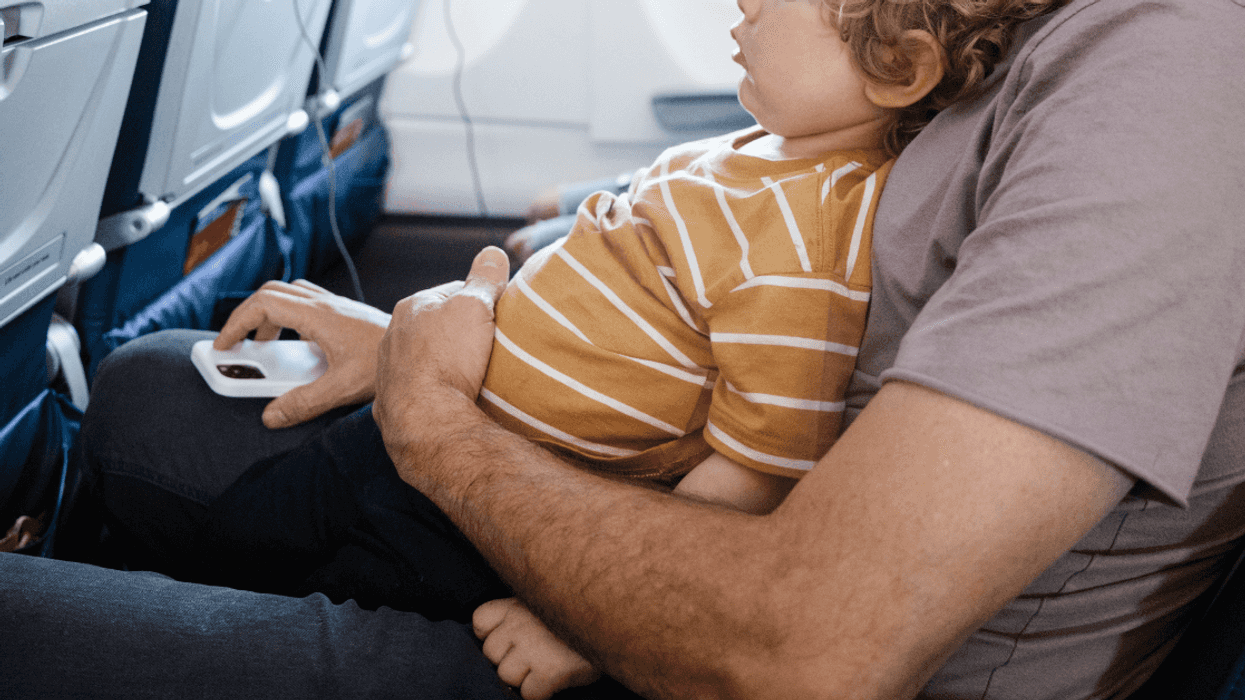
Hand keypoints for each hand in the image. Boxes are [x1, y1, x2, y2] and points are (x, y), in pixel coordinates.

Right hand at [214, 279, 390, 428]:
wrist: (422, 351)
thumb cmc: (387, 364)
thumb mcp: (341, 388)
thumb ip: (303, 402)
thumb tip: (271, 416)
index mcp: (319, 316)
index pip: (264, 304)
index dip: (237, 322)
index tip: (224, 345)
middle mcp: (326, 305)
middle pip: (272, 293)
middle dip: (247, 316)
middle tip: (237, 344)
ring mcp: (337, 306)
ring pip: (290, 295)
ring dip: (269, 315)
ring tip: (263, 345)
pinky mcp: (345, 314)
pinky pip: (306, 304)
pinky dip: (289, 318)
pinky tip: (296, 346)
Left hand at [373, 247, 509, 452]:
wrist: (425, 420)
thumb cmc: (448, 358)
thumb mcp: (474, 307)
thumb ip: (484, 279)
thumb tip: (493, 252)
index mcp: (412, 306)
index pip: (452, 294)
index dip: (479, 303)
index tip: (497, 318)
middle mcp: (393, 335)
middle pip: (438, 327)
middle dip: (460, 335)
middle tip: (488, 348)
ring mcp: (388, 371)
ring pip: (425, 358)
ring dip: (446, 364)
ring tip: (473, 376)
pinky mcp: (391, 404)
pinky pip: (419, 390)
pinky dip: (434, 391)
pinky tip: (451, 398)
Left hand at [474, 597, 599, 699]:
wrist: (618, 618)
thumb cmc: (582, 612)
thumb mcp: (550, 599)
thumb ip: (527, 611)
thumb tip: (506, 633)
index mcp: (518, 603)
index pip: (481, 620)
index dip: (491, 633)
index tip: (508, 638)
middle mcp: (520, 624)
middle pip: (490, 653)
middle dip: (508, 658)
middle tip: (532, 657)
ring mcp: (533, 648)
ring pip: (506, 675)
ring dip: (524, 677)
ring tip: (545, 667)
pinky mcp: (550, 672)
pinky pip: (529, 693)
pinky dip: (541, 692)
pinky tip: (555, 680)